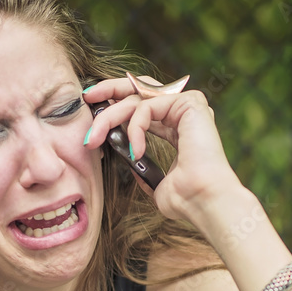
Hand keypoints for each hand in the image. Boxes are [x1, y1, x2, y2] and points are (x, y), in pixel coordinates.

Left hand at [82, 77, 244, 224]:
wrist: (204, 202)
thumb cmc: (185, 200)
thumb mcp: (156, 183)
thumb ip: (143, 166)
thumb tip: (128, 160)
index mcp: (178, 126)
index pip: (143, 103)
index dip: (117, 102)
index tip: (93, 108)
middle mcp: (184, 111)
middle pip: (140, 88)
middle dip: (109, 89)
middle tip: (86, 97)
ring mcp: (188, 104)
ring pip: (137, 98)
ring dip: (109, 117)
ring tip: (93, 140)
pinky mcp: (190, 103)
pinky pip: (147, 107)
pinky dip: (134, 129)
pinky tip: (136, 152)